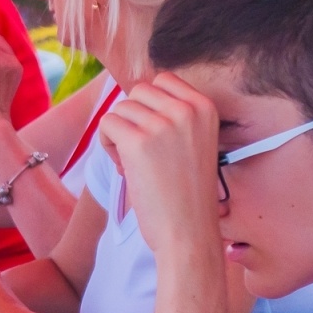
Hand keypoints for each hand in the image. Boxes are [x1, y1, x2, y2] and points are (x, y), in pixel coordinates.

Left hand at [97, 74, 221, 254]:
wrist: (189, 232)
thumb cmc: (188, 195)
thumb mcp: (194, 143)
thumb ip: (174, 118)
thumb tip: (134, 97)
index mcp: (205, 107)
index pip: (163, 80)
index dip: (150, 107)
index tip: (156, 137)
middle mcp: (186, 110)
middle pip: (138, 92)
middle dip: (133, 120)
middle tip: (143, 154)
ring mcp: (162, 124)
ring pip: (120, 109)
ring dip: (119, 136)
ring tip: (135, 165)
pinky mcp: (137, 142)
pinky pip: (106, 124)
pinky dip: (107, 146)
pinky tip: (125, 169)